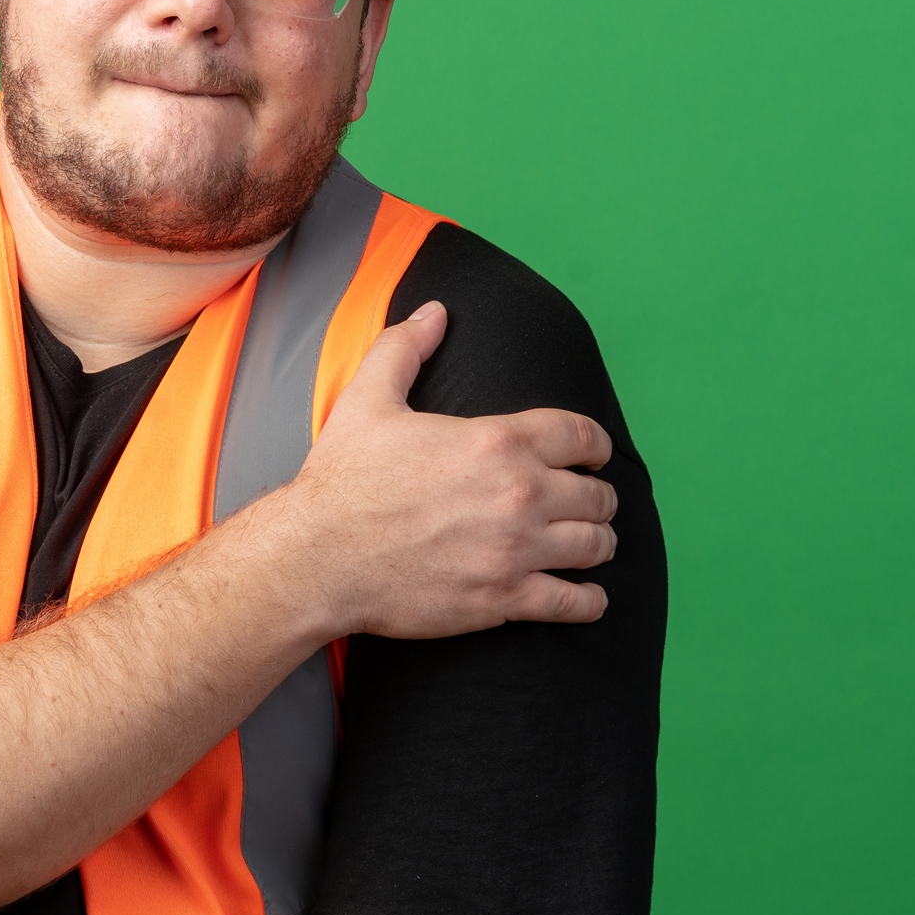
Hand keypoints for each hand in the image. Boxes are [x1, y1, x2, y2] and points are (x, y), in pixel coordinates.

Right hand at [287, 301, 617, 636]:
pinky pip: (573, 603)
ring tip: (589, 544)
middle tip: (589, 503)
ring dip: (597, 542)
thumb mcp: (368, 400)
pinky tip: (588, 597)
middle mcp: (518, 494)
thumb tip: (434, 312)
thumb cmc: (342, 480)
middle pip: (597, 494)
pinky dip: (588, 602)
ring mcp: (515, 550)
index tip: (594, 455)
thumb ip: (406, 348)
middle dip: (597, 497)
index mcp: (497, 441)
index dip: (595, 444)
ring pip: (594, 545)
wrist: (318, 557)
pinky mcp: (503, 598)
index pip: (581, 435)